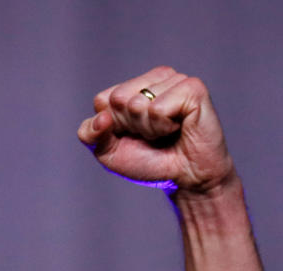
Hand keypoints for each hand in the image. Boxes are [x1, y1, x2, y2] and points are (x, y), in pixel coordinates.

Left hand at [77, 66, 234, 194]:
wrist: (185, 178)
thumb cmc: (149, 162)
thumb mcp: (108, 152)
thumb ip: (90, 134)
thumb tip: (101, 118)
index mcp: (132, 88)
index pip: (102, 100)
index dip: (112, 127)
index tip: (131, 135)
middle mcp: (153, 79)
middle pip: (118, 99)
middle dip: (131, 126)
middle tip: (152, 136)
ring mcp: (174, 80)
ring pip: (139, 104)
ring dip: (150, 128)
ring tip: (167, 132)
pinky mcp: (192, 88)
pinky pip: (158, 109)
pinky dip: (164, 126)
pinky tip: (179, 127)